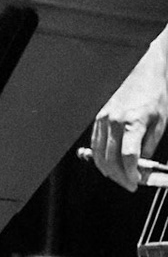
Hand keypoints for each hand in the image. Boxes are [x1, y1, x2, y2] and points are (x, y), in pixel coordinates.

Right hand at [90, 43, 167, 190]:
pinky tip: (109, 163)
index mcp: (132, 122)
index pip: (128, 158)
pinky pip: (95, 143)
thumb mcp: (161, 122)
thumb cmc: (154, 93)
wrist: (142, 71)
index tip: (136, 183)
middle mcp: (113, 121)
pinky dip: (100, 156)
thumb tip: (142, 165)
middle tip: (130, 185)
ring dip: (108, 169)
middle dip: (119, 177)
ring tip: (120, 177)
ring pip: (98, 153)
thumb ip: (149, 145)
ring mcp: (102, 119)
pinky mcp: (98, 117)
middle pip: (110, 159)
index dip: (132, 174)